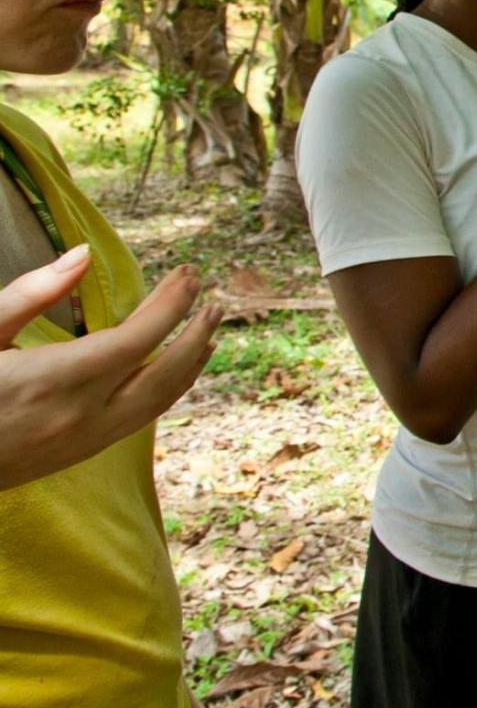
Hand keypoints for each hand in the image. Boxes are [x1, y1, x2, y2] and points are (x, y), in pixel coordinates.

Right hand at [0, 247, 223, 490]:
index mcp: (52, 380)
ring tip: (209, 329)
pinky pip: (141, 419)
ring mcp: (84, 441)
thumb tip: (83, 253)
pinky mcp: (80, 454)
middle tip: (213, 299)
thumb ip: (32, 292)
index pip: (138, 338)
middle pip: (163, 373)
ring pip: (160, 402)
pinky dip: (168, 389)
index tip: (189, 273)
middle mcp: (79, 416)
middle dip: (196, 332)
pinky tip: (175, 368)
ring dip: (191, 363)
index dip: (172, 304)